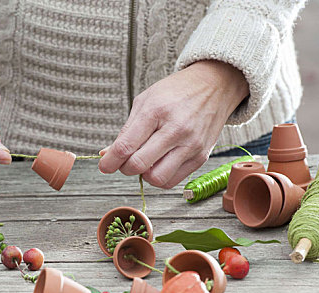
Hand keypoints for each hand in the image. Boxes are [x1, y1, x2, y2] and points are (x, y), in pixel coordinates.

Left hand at [98, 60, 248, 188]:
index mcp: (156, 112)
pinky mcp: (201, 157)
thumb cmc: (176, 92)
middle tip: (124, 162)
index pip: (125, 147)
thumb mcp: (145, 101)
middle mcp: (176, 130)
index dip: (109, 162)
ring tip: (145, 162)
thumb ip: (126, 130)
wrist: (214, 85)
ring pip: (157, 179)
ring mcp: (191, 145)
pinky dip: (160, 177)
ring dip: (144, 175)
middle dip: (124, 168)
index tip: (104, 165)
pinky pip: (173, 181)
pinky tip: (159, 164)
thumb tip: (107, 154)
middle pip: (139, 165)